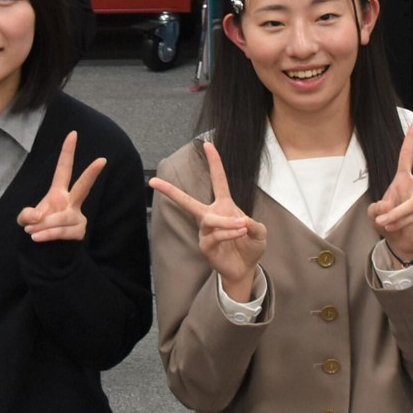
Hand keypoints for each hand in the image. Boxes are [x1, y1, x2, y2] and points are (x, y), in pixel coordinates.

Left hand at [17, 130, 104, 241]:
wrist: (45, 252)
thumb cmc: (38, 229)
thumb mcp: (25, 220)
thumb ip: (26, 215)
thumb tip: (38, 217)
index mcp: (58, 192)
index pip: (64, 169)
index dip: (67, 152)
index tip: (73, 134)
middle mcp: (71, 202)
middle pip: (83, 186)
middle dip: (91, 173)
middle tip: (102, 159)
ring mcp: (77, 217)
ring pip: (63, 217)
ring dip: (45, 225)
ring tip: (31, 231)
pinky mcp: (79, 231)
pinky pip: (62, 231)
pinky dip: (48, 234)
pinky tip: (37, 237)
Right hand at [148, 142, 266, 301]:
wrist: (245, 268)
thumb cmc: (249, 246)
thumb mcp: (259, 232)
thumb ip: (254, 224)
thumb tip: (243, 221)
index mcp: (224, 206)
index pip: (218, 180)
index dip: (214, 162)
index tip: (208, 144)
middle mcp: (210, 216)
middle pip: (187, 201)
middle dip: (170, 191)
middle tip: (153, 181)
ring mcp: (205, 231)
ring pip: (210, 220)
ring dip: (227, 222)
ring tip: (242, 226)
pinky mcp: (205, 246)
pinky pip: (214, 235)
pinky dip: (228, 233)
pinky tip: (239, 233)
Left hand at [369, 116, 412, 265]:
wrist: (398, 242)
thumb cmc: (388, 221)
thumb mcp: (374, 213)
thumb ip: (376, 208)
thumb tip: (387, 207)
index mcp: (403, 179)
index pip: (407, 155)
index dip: (412, 138)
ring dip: (397, 213)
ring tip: (385, 222)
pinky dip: (402, 221)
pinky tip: (394, 227)